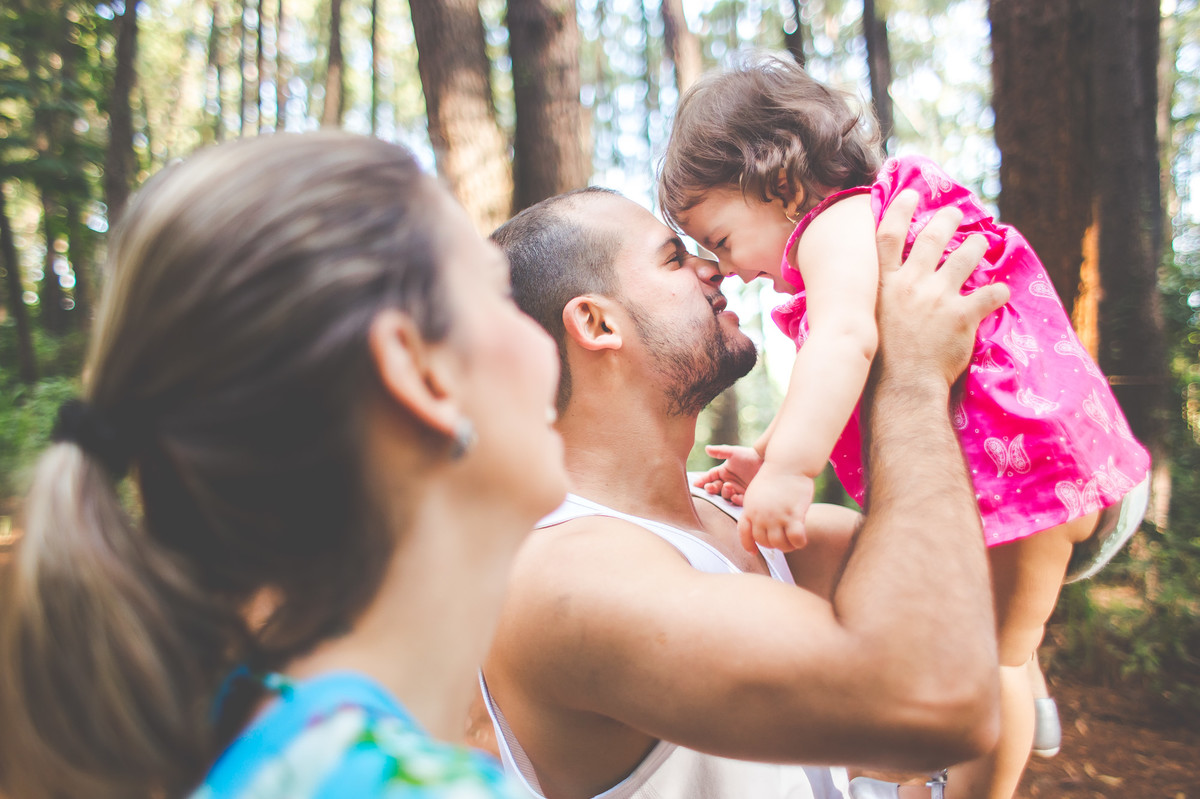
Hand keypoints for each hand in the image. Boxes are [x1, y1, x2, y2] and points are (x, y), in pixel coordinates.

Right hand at [693, 445, 762, 504]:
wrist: (766, 462)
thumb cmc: (749, 455)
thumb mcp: (734, 452)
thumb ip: (720, 451)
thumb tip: (706, 448)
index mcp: (723, 472)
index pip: (709, 477)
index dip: (702, 480)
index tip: (696, 484)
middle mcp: (728, 482)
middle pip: (715, 488)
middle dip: (711, 488)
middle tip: (709, 488)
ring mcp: (736, 490)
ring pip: (725, 495)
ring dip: (724, 492)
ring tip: (728, 486)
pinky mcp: (745, 497)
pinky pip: (738, 501)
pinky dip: (735, 499)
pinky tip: (735, 496)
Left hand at [737, 463, 814, 552]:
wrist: (786, 463)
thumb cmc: (774, 475)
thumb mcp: (757, 492)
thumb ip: (756, 508)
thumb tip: (761, 524)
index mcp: (749, 509)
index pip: (744, 533)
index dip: (748, 544)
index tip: (752, 552)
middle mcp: (761, 516)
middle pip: (764, 542)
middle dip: (773, 545)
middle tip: (782, 541)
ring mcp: (777, 516)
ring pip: (779, 544)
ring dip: (787, 546)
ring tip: (792, 542)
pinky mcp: (793, 515)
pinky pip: (796, 539)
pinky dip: (799, 543)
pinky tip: (802, 539)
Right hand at [874, 190, 1009, 385]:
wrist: (900, 388)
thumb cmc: (878, 364)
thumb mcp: (866, 324)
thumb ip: (873, 304)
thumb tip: (866, 299)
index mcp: (883, 285)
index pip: (888, 237)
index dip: (899, 211)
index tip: (910, 194)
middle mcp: (910, 284)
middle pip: (930, 240)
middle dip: (946, 221)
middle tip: (956, 213)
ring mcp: (937, 298)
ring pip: (963, 259)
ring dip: (975, 246)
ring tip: (982, 240)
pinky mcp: (962, 316)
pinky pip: (989, 296)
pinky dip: (998, 292)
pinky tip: (1004, 291)